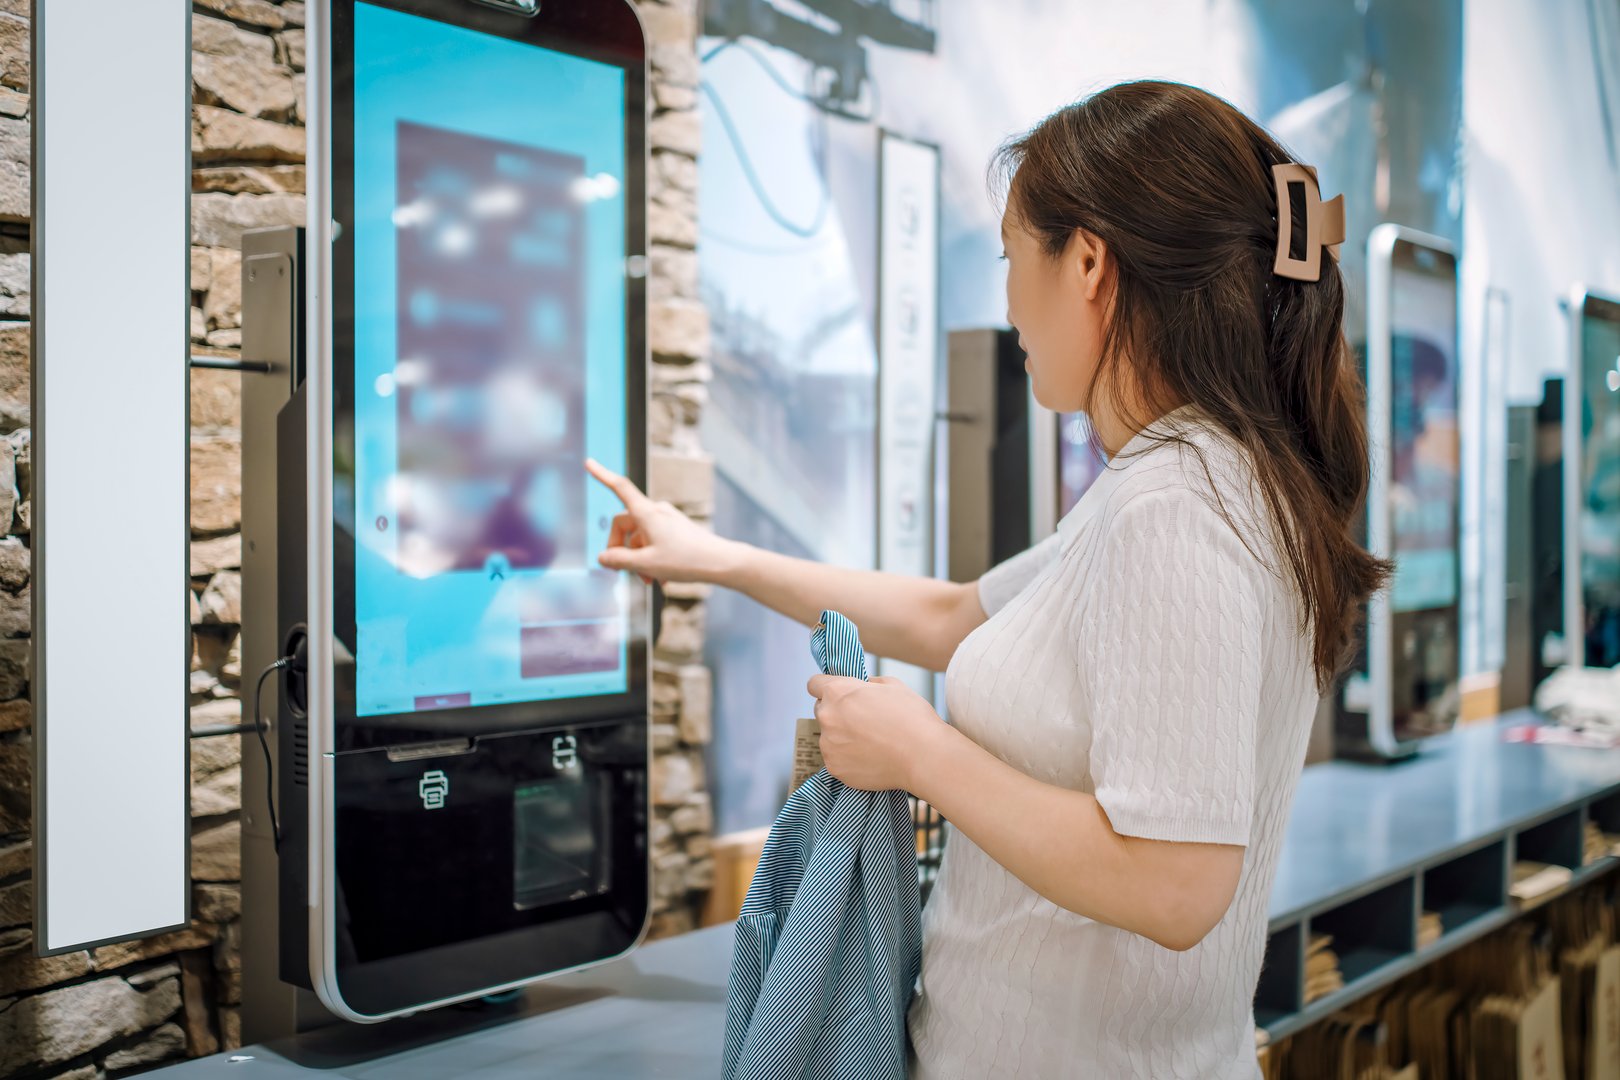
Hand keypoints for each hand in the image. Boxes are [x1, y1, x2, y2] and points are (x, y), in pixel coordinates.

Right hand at [585, 459, 740, 585]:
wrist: (721, 562)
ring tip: (650, 580)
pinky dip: (652, 557)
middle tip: (628, 572)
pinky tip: (661, 577)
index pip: (620, 488)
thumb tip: (602, 557)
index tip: (589, 463)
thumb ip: (620, 560)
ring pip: (641, 537)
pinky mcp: (676, 530)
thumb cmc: (686, 560)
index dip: (602, 476)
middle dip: (622, 549)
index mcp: (647, 514)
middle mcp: (656, 512)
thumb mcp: (646, 564)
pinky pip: (654, 541)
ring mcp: (667, 520)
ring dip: (639, 559)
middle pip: (625, 525)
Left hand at [806, 674, 947, 792]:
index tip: (839, 694)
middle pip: (821, 710)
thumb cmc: (911, 717)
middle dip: (836, 712)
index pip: (814, 684)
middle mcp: (827, 717)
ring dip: (842, 737)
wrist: (923, 756)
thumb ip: (869, 683)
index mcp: (837, 692)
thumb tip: (862, 687)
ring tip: (872, 743)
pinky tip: (871, 758)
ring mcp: (829, 745)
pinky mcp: (835, 768)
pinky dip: (849, 758)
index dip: (827, 686)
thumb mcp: (892, 685)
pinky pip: (837, 759)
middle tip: (862, 720)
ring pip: (829, 737)